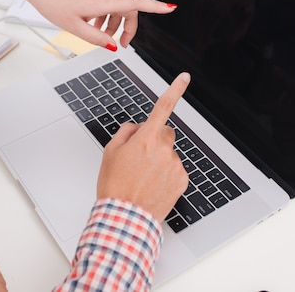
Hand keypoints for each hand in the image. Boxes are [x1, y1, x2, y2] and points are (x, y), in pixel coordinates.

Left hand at [0, 0, 176, 48]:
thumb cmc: (53, 1)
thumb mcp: (74, 28)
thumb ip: (96, 38)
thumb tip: (112, 45)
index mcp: (103, 2)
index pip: (135, 3)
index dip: (155, 6)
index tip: (170, 7)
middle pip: (128, 10)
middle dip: (128, 29)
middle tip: (121, 46)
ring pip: (114, 9)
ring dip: (112, 25)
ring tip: (97, 36)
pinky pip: (104, 4)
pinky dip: (102, 17)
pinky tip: (88, 24)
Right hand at [96, 73, 190, 220]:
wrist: (125, 218)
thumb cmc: (115, 186)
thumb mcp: (110, 152)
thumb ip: (126, 132)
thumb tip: (138, 127)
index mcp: (146, 139)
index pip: (163, 107)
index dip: (175, 89)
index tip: (184, 77)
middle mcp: (164, 150)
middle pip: (165, 133)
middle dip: (154, 139)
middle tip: (138, 157)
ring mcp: (175, 166)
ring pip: (169, 153)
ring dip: (159, 159)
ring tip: (142, 177)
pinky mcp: (182, 181)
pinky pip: (175, 169)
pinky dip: (165, 174)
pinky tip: (152, 185)